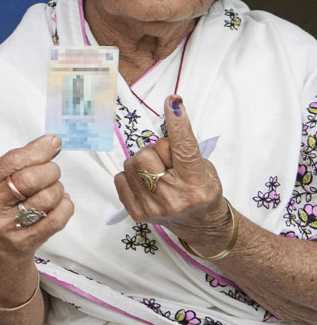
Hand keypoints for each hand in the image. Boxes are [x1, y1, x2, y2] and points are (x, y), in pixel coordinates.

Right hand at [0, 133, 72, 256]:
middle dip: (50, 171)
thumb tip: (51, 142)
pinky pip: (57, 218)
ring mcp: (7, 225)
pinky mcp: (25, 240)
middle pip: (30, 179)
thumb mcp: (3, 178)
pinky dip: (65, 206)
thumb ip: (24, 158)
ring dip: (58, 189)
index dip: (38, 150)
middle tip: (52, 172)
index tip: (53, 143)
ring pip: (46, 198)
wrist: (1, 242)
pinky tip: (59, 203)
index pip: (13, 161)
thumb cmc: (6, 201)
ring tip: (52, 190)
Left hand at [115, 95, 228, 242]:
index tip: (173, 102)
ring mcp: (153, 207)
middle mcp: (174, 197)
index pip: (184, 147)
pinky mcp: (137, 213)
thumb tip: (170, 116)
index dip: (178, 123)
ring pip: (131, 163)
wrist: (197, 222)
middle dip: (155, 151)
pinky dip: (131, 175)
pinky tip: (146, 183)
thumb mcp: (204, 168)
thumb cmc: (201, 190)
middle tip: (167, 164)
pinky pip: (120, 178)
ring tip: (157, 174)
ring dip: (142, 163)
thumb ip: (184, 148)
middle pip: (147, 152)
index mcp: (196, 183)